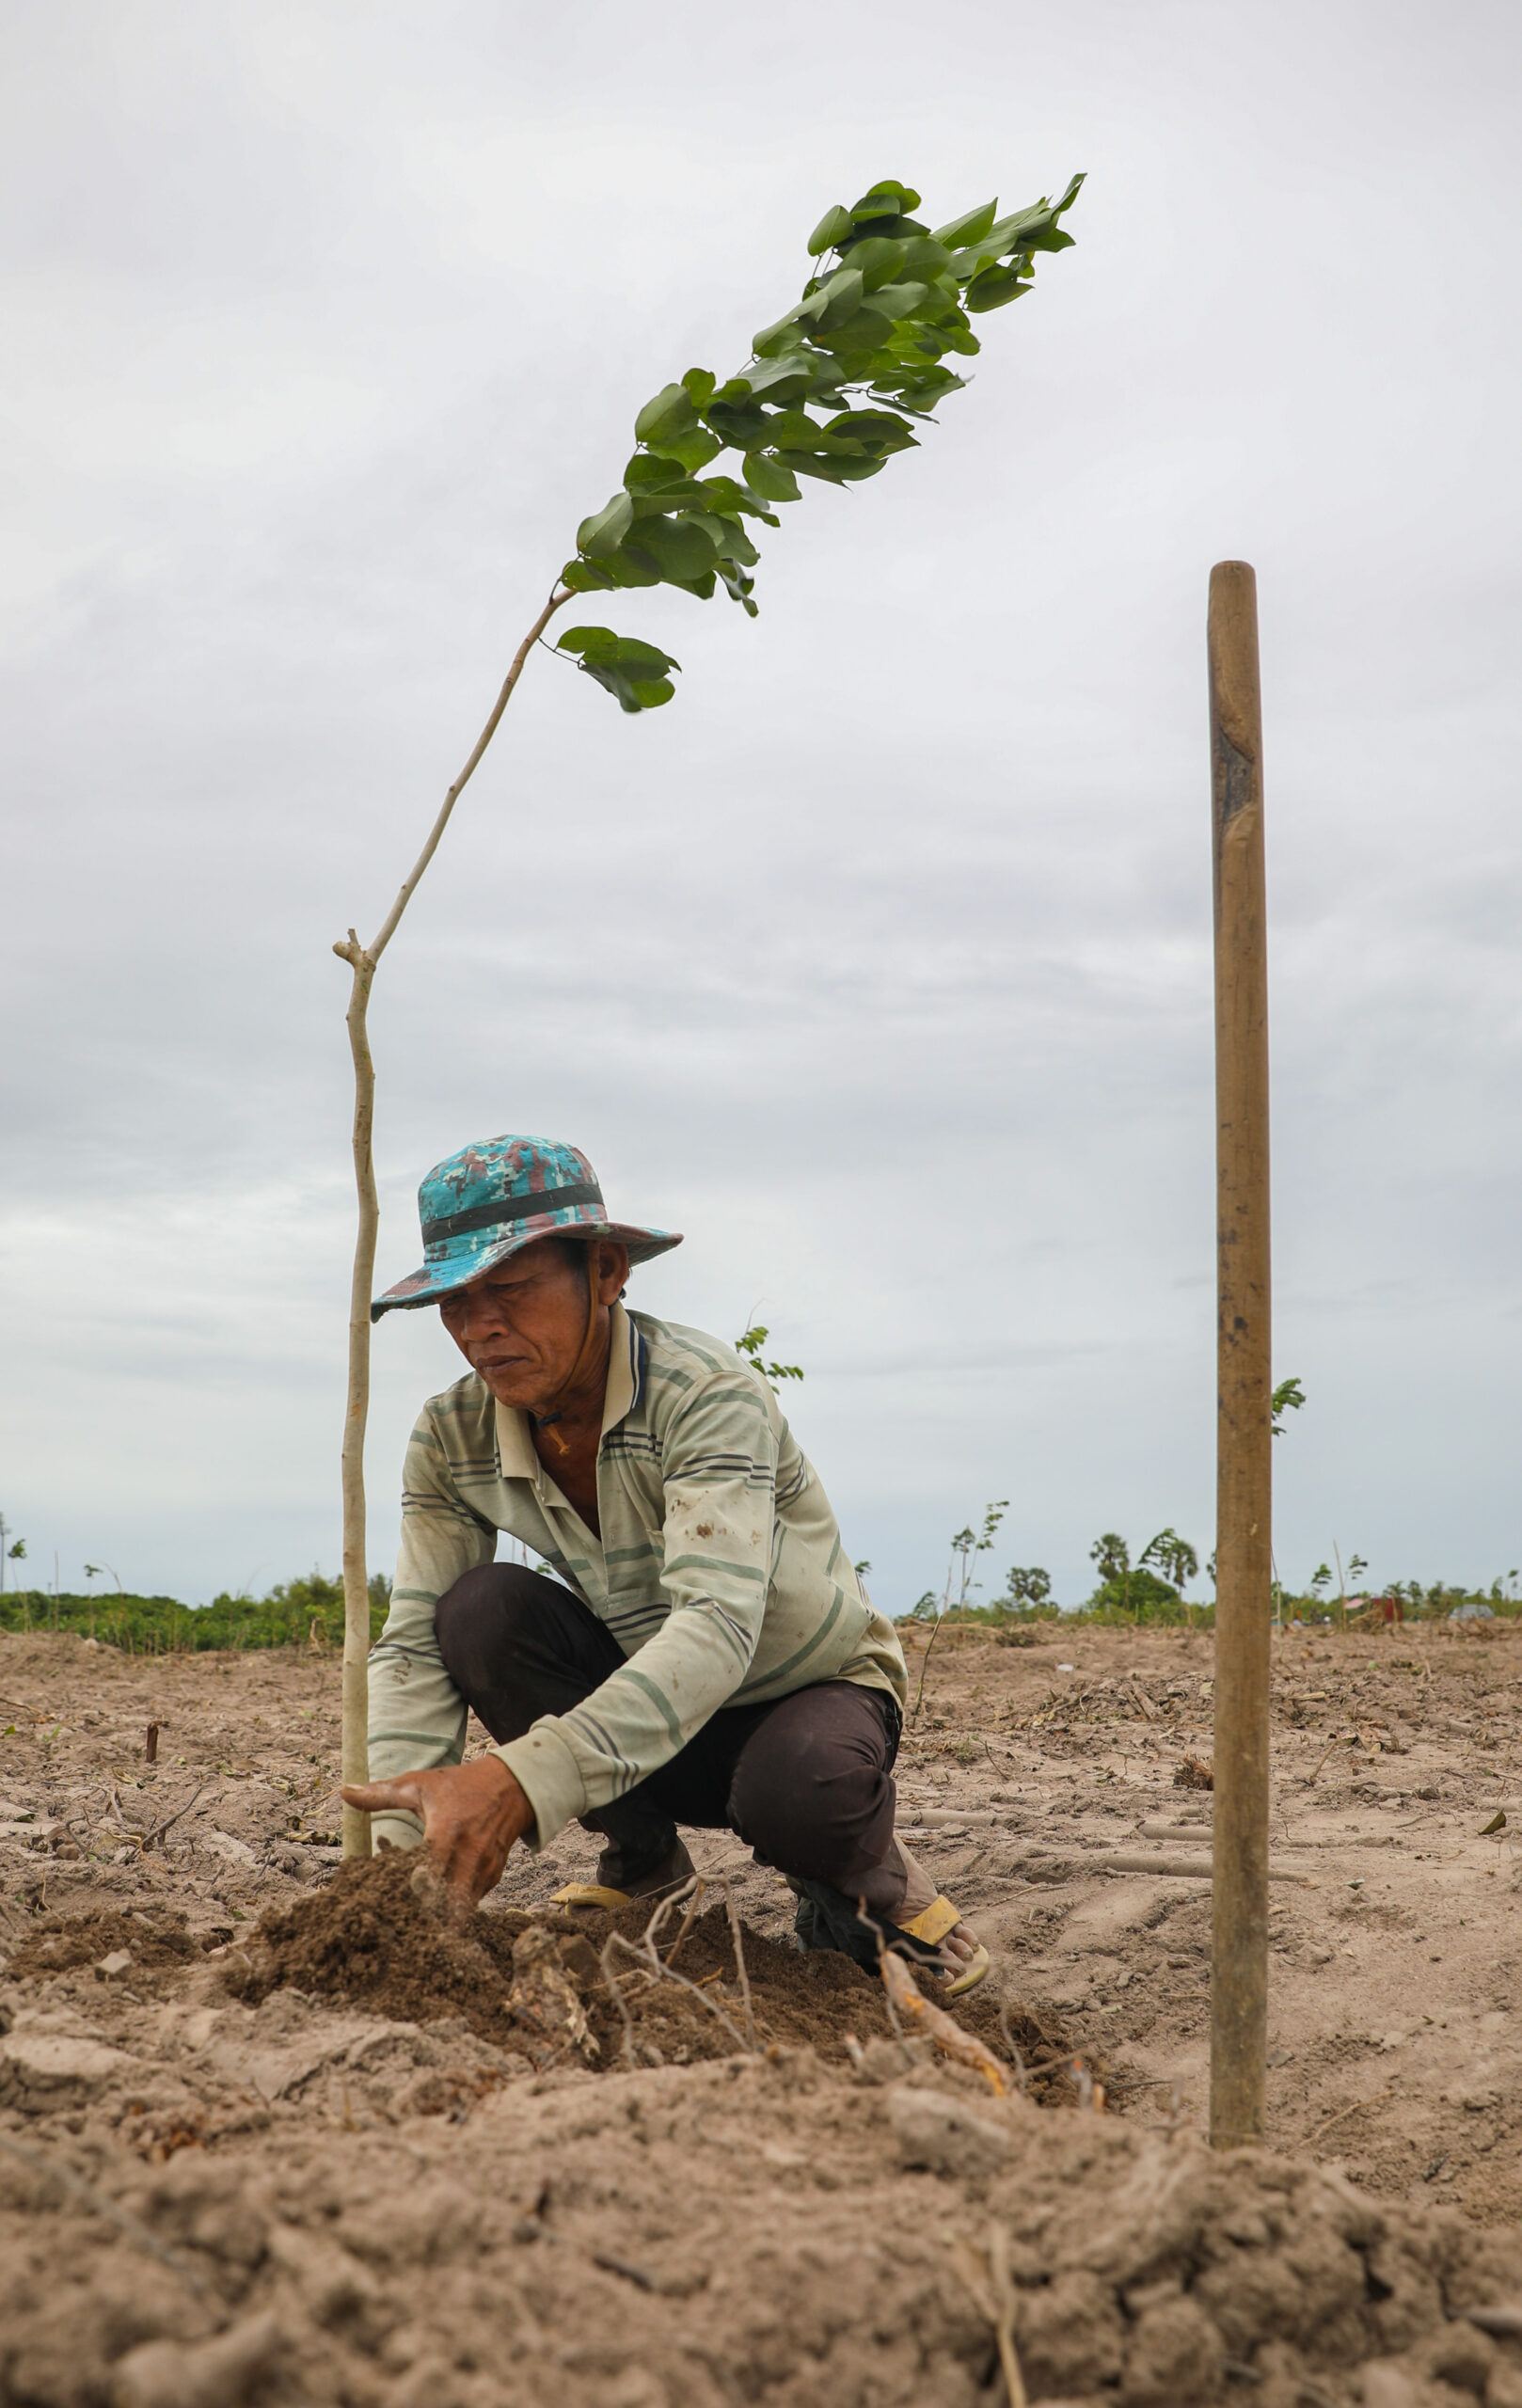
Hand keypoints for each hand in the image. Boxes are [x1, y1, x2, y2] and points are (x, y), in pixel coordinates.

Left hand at [341, 1755, 533, 1914]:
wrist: (511, 1785)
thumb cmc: (461, 1784)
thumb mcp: (420, 1784)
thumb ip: (381, 1794)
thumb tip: (344, 1792)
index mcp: (448, 1830)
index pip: (428, 1873)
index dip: (410, 1894)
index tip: (390, 1906)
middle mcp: (469, 1853)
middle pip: (448, 1901)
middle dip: (426, 1918)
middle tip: (401, 1930)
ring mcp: (485, 1867)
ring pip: (463, 1908)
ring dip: (442, 1919)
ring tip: (417, 1932)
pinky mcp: (494, 1875)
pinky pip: (474, 1902)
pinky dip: (458, 1911)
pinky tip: (439, 1916)